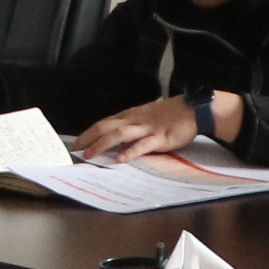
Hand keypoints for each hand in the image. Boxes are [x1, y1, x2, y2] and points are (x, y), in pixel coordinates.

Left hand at [74, 94, 205, 160]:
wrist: (193, 110)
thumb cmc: (170, 114)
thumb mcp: (146, 115)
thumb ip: (131, 124)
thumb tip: (114, 135)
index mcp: (130, 115)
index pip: (104, 123)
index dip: (88, 133)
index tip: (76, 143)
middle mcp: (135, 120)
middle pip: (106, 127)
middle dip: (89, 138)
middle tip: (75, 150)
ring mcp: (147, 128)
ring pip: (120, 134)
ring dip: (102, 144)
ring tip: (90, 155)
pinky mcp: (160, 137)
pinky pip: (142, 145)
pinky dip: (129, 152)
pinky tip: (119, 159)